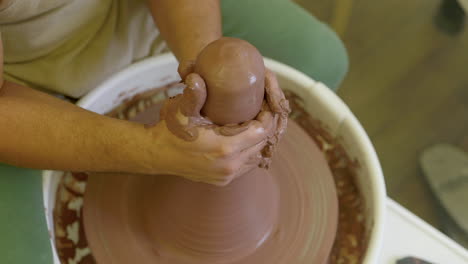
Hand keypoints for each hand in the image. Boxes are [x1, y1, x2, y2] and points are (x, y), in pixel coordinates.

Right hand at [150, 71, 287, 185]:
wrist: (157, 154)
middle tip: (259, 111)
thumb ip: (193, 95)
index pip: (262, 131)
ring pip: (256, 156)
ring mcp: (226, 175)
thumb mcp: (181, 110)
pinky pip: (245, 166)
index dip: (267, 116)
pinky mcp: (222, 180)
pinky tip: (242, 139)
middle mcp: (230, 166)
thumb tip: (196, 77)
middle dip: (264, 127)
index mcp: (225, 148)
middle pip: (262, 144)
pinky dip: (248, 153)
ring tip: (252, 123)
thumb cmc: (170, 130)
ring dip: (257, 141)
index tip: (263, 104)